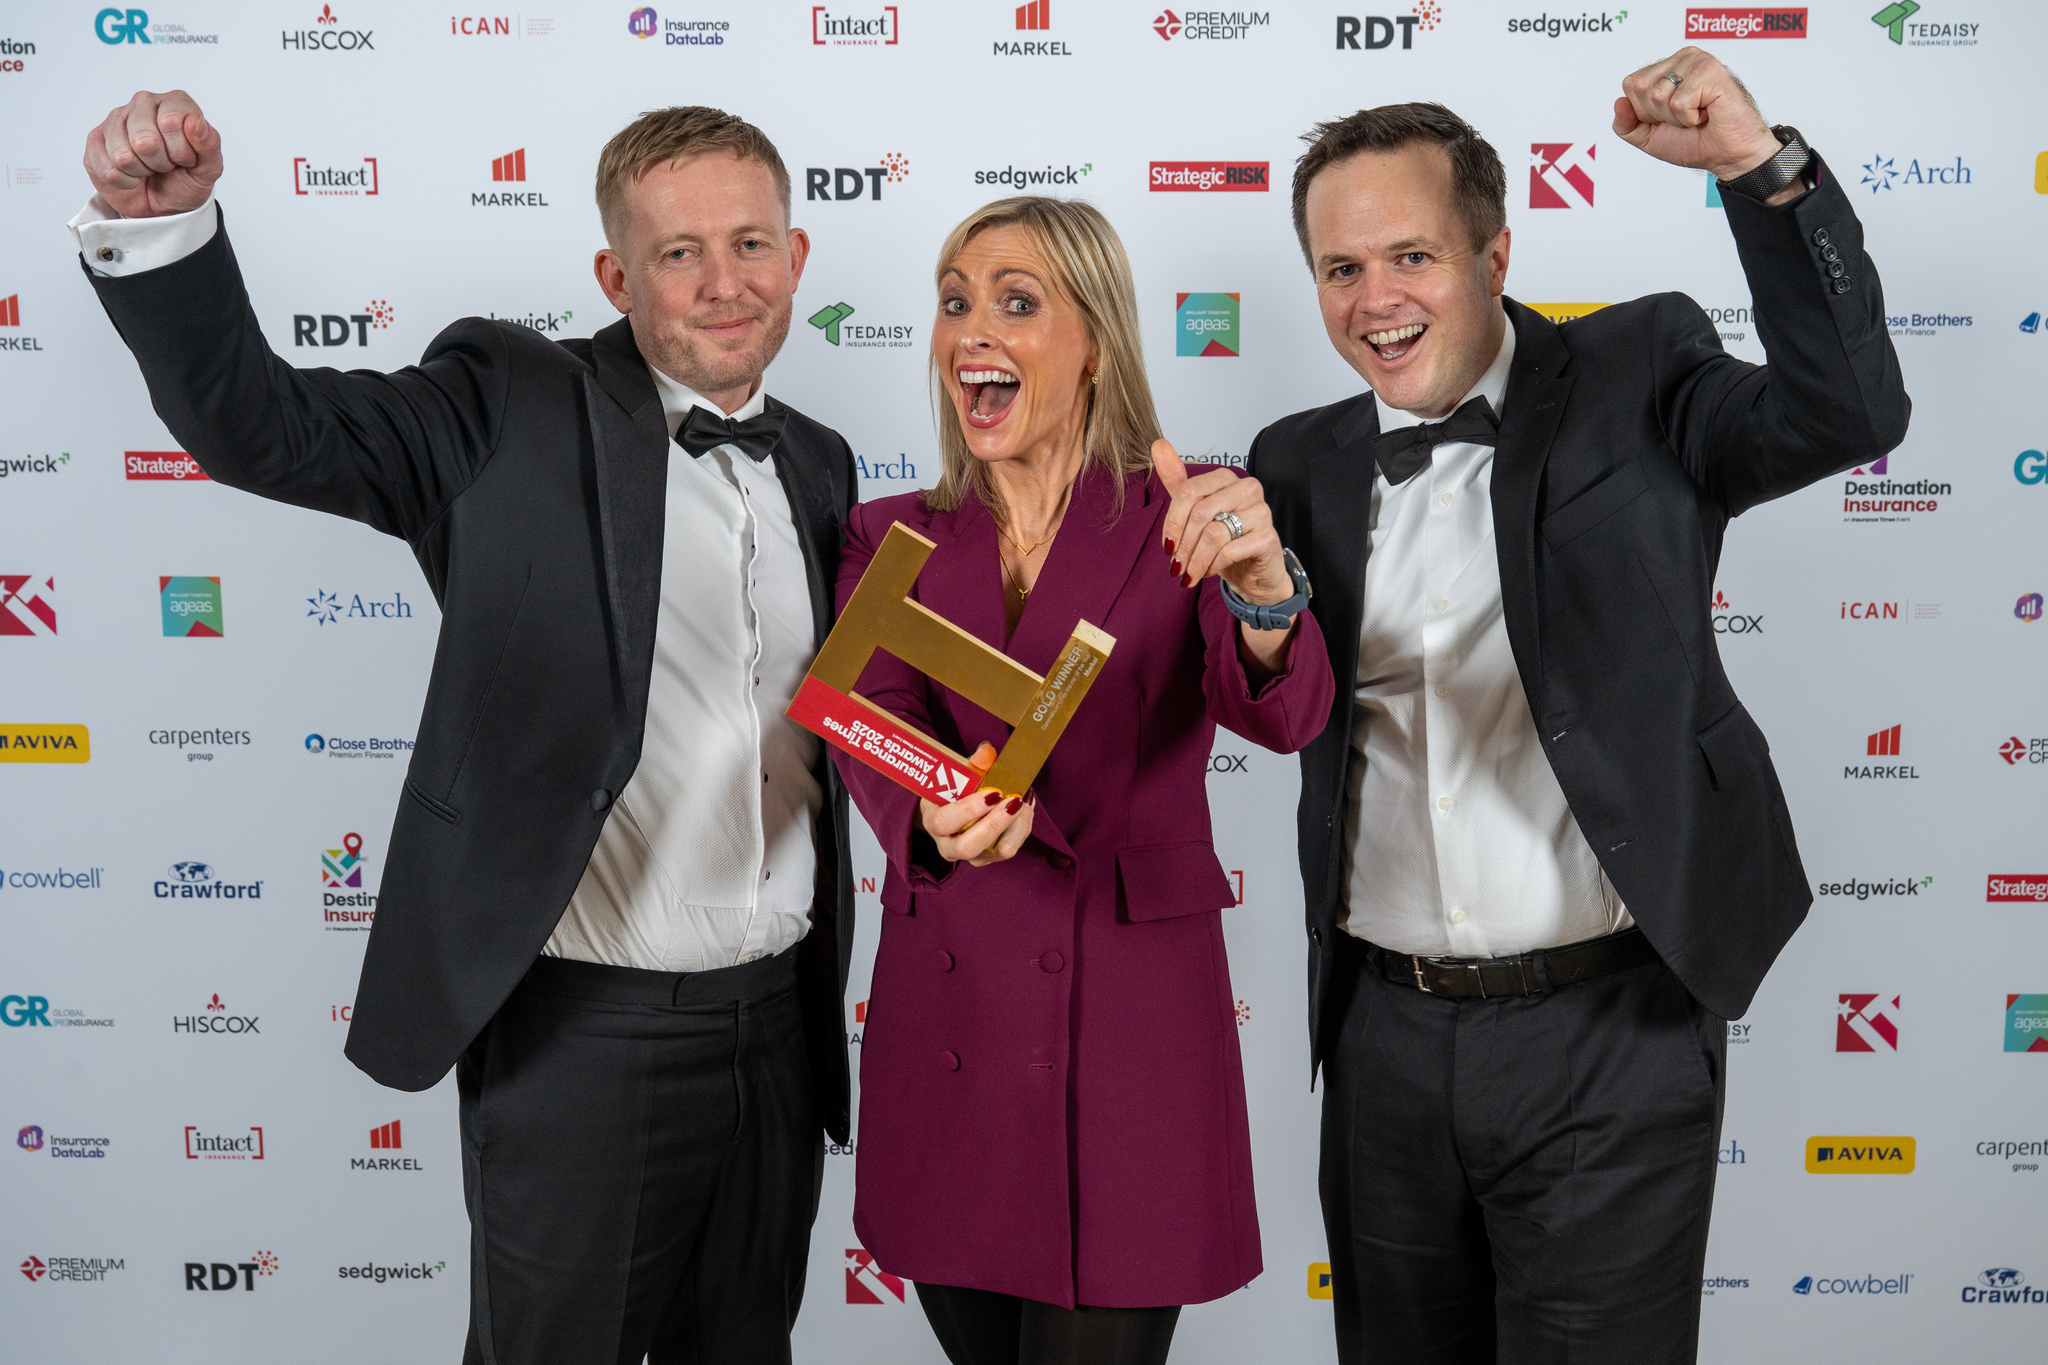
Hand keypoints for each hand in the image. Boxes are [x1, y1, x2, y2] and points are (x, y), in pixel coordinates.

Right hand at [85, 89, 221, 217]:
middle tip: (166, 165)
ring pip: (123, 155)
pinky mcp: (96, 139)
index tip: (185, 158)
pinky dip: (124, 181)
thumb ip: (210, 145)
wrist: (164, 205)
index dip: (181, 151)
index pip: (172, 123)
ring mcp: (116, 118)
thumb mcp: (208, 170)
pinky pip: (108, 168)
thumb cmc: (186, 180)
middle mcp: (143, 103)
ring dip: (141, 171)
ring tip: (149, 168)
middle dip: (160, 163)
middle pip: (145, 140)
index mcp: (175, 102)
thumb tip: (195, 121)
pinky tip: (132, 175)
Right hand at [918, 743, 1035, 866]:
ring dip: (1017, 825)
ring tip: (1023, 800)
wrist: (956, 808)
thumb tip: (986, 750)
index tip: (992, 793)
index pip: (944, 823)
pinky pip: (1011, 847)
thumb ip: (973, 765)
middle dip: (995, 823)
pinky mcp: (991, 857)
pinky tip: (1025, 806)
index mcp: (933, 823)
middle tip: (1013, 801)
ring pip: (998, 851)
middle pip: (969, 846)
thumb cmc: (955, 790)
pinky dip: (1023, 826)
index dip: (968, 810)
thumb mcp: (958, 775)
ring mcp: (972, 856)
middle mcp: (949, 846)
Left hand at [1151, 440, 1290, 604]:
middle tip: (1177, 565)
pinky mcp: (1268, 537)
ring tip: (1190, 573)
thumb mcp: (1195, 509)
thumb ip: (1177, 480)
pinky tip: (1209, 572)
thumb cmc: (1223, 539)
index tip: (1168, 546)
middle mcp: (1247, 488)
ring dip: (1195, 559)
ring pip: (1213, 533)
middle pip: (1199, 513)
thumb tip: (1158, 444)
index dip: (1172, 522)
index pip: (1188, 492)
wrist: (1252, 570)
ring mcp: (1261, 511)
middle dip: (1183, 544)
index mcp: (1226, 478)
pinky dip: (1213, 565)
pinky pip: (1230, 550)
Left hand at [1613, 47, 1781, 182]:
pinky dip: (1690, 117)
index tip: (1669, 118)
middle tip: (1686, 117)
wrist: (1727, 156)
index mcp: (1666, 67)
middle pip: (1641, 87)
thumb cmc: (1694, 142)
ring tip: (1698, 115)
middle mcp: (1682, 58)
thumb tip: (1618, 103)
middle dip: (1658, 114)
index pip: (1631, 84)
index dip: (1644, 111)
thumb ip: (1626, 124)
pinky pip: (1679, 101)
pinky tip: (1707, 113)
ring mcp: (1698, 60)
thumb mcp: (1648, 137)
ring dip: (1677, 117)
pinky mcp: (1711, 70)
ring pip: (1658, 94)